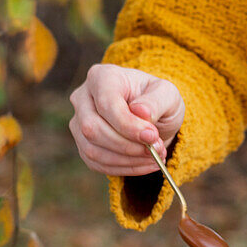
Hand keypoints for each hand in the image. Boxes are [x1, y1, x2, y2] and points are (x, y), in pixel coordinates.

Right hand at [69, 63, 184, 176]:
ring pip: (92, 150)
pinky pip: (96, 163)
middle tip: (155, 150)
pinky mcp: (83, 145)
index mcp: (101, 77)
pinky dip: (123, 169)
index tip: (152, 137)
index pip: (106, 104)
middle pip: (92, 129)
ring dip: (126, 160)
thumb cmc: (157, 100)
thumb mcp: (167, 94)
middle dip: (127, 146)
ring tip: (154, 158)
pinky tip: (143, 165)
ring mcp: (79, 123)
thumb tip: (141, 112)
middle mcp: (83, 98)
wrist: (151, 116)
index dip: (128, 125)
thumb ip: (156, 101)